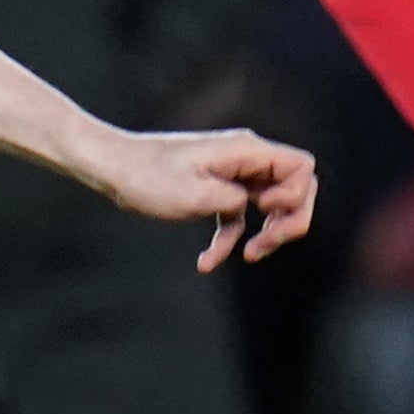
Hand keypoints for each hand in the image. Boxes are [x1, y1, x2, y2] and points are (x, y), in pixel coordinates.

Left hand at [96, 125, 318, 270]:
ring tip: (248, 256)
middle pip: (295, 188)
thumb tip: (258, 204)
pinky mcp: (216, 190)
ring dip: (266, 234)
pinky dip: (229, 240)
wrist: (111, 168)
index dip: (295, 194)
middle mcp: (244, 159)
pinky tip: (206, 263)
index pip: (302, 167)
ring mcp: (232, 174)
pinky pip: (238, 217)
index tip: (262, 209)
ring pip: (271, 206)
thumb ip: (236, 200)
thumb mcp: (194, 195)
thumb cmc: (147, 177)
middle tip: (265, 244)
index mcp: (245, 150)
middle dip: (289, 220)